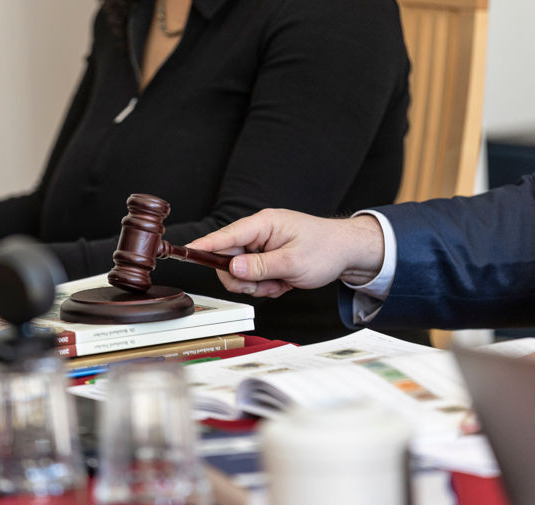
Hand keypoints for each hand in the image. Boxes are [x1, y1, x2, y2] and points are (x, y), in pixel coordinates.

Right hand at [187, 209, 384, 297]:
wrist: (347, 252)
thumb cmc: (325, 249)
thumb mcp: (293, 263)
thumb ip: (260, 267)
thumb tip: (232, 268)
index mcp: (263, 224)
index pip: (226, 236)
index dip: (205, 246)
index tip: (187, 252)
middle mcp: (259, 233)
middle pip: (228, 259)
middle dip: (243, 279)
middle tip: (265, 286)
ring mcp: (262, 246)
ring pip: (240, 272)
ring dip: (258, 285)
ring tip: (281, 283)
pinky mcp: (266, 258)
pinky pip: (253, 277)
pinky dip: (266, 285)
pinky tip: (283, 282)